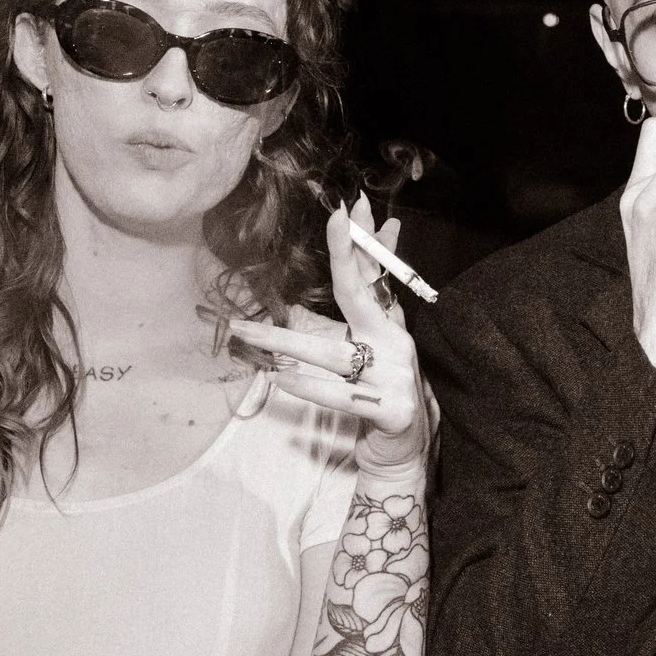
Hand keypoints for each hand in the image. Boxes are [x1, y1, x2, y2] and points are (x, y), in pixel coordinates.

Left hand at [229, 195, 429, 471]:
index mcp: (388, 323)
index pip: (374, 274)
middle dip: (344, 257)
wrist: (407, 448)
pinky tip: (281, 380)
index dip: (361, 241)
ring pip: (334, 354)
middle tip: (332, 221)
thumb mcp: (377, 340)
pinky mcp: (392, 410)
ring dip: (289, 343)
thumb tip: (375, 244)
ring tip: (248, 333)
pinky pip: (341, 396)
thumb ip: (370, 297)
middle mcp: (395, 342)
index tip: (347, 206)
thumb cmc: (382, 387)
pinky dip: (310, 388)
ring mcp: (395, 376)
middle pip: (360, 297)